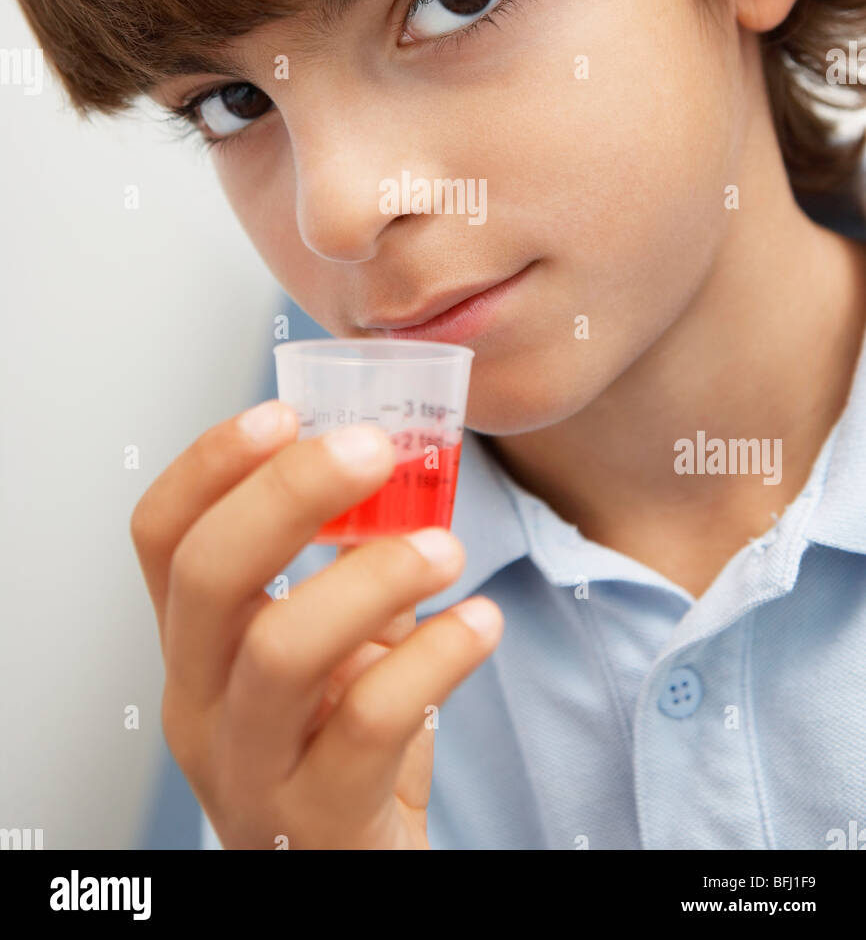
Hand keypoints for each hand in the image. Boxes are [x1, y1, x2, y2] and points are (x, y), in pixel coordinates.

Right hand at [130, 402, 503, 848]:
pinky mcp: (317, 823)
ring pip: (280, 651)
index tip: (283, 411)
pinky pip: (367, 725)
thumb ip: (346, 565)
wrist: (355, 873)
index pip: (162, 536)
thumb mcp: (329, 646)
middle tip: (373, 450)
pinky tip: (480, 624)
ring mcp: (249, 769)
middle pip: (207, 577)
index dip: (210, 464)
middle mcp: (200, 702)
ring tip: (445, 548)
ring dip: (373, 577)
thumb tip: (399, 466)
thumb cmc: (342, 746)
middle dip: (290, 494)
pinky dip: (434, 657)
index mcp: (196, 644)